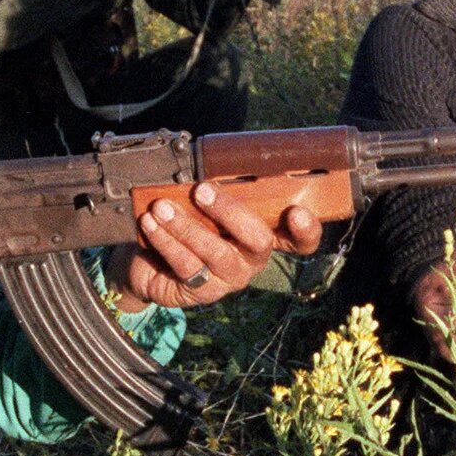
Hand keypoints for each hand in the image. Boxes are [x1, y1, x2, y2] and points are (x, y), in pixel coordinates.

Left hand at [106, 182, 323, 310]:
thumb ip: (217, 190)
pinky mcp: (203, 292)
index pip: (299, 239)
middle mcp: (252, 259)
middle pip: (258, 240)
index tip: (296, 211)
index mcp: (263, 234)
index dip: (306, 230)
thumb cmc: (186, 223)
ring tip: (162, 207)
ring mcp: (230, 278)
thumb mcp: (205, 205)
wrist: (149, 262)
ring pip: (217, 253)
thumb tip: (207, 162)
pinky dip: (166, 240)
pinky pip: (187, 265)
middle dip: (230, 212)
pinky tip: (151, 223)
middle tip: (201, 190)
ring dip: (187, 226)